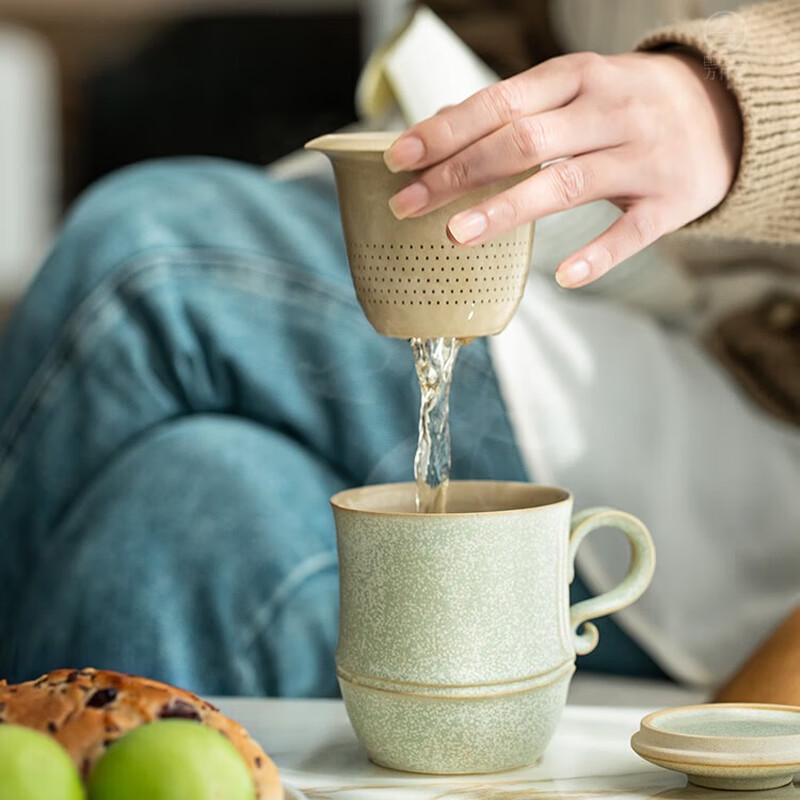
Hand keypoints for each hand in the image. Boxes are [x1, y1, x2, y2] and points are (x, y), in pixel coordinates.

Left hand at [385, 51, 741, 287]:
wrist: (723, 110)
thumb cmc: (624, 104)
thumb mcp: (574, 88)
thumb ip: (514, 109)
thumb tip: (440, 127)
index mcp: (577, 77)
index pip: (500, 103)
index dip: (446, 131)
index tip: (399, 157)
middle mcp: (608, 112)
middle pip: (523, 142)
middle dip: (458, 174)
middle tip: (407, 204)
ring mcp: (641, 157)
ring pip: (567, 184)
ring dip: (507, 210)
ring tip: (455, 236)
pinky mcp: (669, 201)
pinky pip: (631, 232)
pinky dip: (598, 254)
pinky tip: (562, 276)